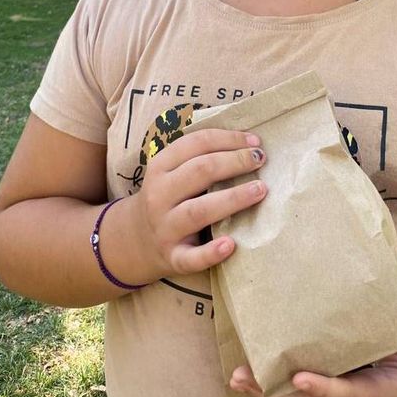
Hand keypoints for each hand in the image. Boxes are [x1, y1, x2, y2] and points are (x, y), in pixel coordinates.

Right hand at [131, 129, 267, 279]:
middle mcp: (159, 195)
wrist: (136, 241)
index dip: (228, 139)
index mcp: (160, 167)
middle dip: (234, 162)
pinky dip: (211, 253)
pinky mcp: (172, 257)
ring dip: (232, 199)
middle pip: (200, 171)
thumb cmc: (167, 199)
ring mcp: (165, 228)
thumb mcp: (171, 172)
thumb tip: (248, 144)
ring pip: (199, 211)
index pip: (196, 143)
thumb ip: (200, 157)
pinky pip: (192, 257)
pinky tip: (231, 244)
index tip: (256, 141)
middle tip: (260, 160)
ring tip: (260, 190)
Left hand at [229, 333, 396, 396]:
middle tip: (242, 376)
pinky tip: (255, 376)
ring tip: (237, 377)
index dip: (324, 390)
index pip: (347, 396)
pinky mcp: (337, 395)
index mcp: (379, 395)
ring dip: (268, 395)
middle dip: (275, 395)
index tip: (299, 378)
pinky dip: (278, 391)